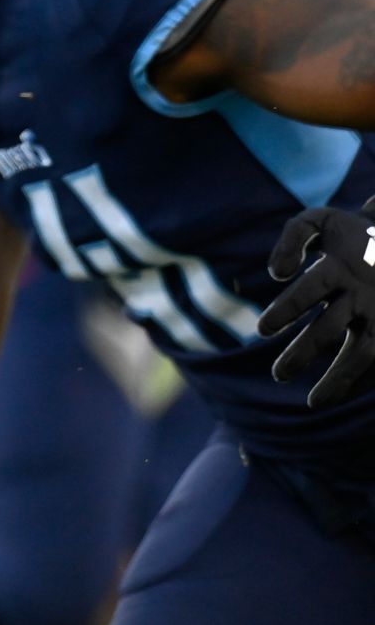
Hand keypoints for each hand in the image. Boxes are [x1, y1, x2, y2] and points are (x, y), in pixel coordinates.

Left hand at [259, 195, 374, 407]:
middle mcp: (363, 293)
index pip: (309, 290)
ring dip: (339, 380)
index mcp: (340, 266)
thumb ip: (292, 238)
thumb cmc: (351, 234)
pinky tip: (339, 396)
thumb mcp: (320, 221)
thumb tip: (275, 274)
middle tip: (279, 375)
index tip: (261, 330)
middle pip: (330, 328)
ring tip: (313, 403)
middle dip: (303, 353)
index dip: (285, 309)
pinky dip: (362, 382)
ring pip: (363, 353)